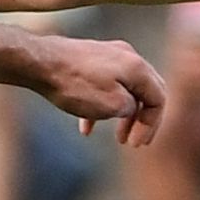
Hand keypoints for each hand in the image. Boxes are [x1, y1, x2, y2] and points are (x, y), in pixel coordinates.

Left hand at [28, 35, 166, 146]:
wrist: (40, 63)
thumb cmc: (75, 85)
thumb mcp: (112, 105)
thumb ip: (131, 108)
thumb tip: (130, 107)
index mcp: (137, 67)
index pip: (158, 98)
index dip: (152, 125)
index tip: (137, 144)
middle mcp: (127, 56)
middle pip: (146, 92)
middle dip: (142, 120)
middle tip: (135, 142)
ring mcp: (108, 55)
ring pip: (125, 89)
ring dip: (123, 116)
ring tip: (117, 138)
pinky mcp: (90, 59)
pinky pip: (104, 86)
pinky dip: (101, 108)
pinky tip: (86, 129)